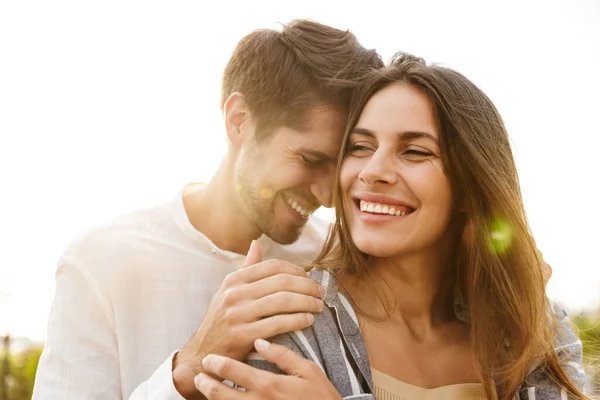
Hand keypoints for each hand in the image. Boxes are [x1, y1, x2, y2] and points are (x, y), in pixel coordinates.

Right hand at [172, 241, 325, 398]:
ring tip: (318, 306)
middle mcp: (234, 294)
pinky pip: (278, 323)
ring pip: (282, 301)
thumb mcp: (228, 291)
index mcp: (234, 280)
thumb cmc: (221, 320)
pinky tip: (308, 320)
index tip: (310, 278)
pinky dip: (297, 320)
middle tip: (321, 292)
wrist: (204, 353)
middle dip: (307, 286)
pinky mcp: (242, 335)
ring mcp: (237, 314)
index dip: (297, 270)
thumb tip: (257, 243)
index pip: (273, 266)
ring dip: (307, 302)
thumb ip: (246, 268)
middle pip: (281, 282)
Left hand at [195, 339, 341, 399]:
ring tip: (203, 391)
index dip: (218, 364)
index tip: (209, 359)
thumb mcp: (308, 371)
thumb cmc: (321, 396)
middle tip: (198, 377)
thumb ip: (283, 356)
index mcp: (270, 385)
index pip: (235, 372)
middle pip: (223, 395)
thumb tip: (261, 341)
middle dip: (207, 385)